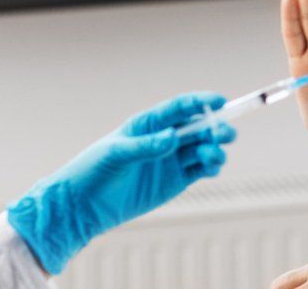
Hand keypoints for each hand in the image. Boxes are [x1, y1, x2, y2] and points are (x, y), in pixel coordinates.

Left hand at [7, 92, 235, 274]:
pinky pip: (202, 169)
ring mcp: (172, 160)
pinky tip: (212, 168)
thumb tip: (173, 137)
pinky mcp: (176, 181)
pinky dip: (212, 166)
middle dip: (216, 127)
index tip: (220, 101)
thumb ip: (145, 146)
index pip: (181, 107)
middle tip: (224, 134)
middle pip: (199, 127)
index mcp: (150, 123)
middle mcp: (165, 138)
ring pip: (204, 148)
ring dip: (215, 148)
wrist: (84, 206)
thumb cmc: (93, 170)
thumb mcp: (115, 154)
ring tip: (213, 156)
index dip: (202, 102)